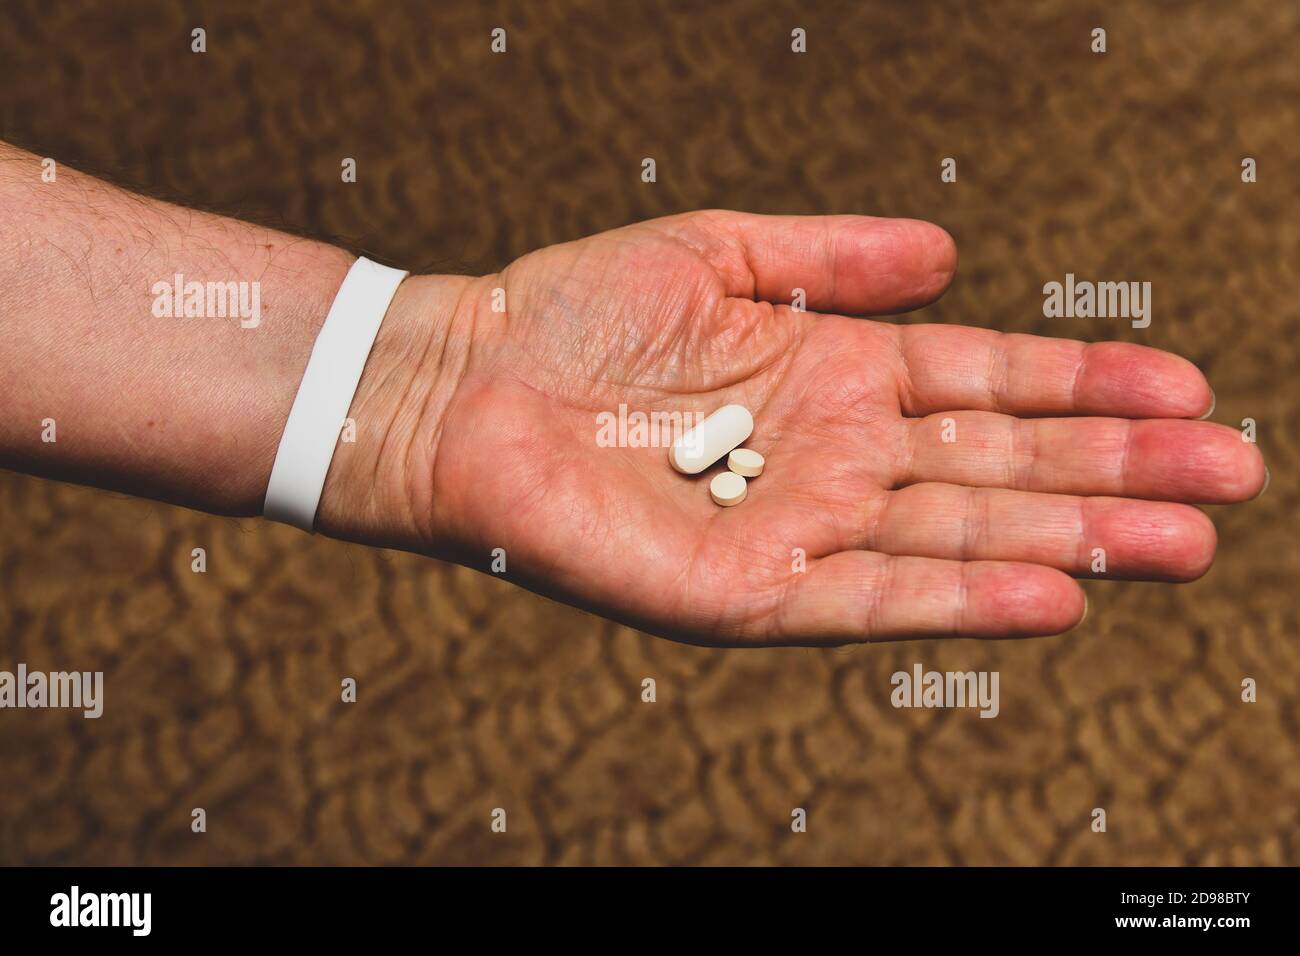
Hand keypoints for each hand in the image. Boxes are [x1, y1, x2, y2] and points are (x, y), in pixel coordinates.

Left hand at [357, 211, 1265, 645]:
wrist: (466, 384)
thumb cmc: (575, 314)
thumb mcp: (718, 250)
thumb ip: (832, 257)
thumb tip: (948, 251)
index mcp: (837, 376)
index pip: (986, 384)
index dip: (1084, 388)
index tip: (1184, 387)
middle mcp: (835, 458)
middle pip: (997, 467)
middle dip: (1113, 471)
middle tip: (1233, 477)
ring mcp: (798, 528)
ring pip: (958, 537)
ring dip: (1072, 539)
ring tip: (1184, 540)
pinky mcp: (746, 593)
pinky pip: (869, 598)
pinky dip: (959, 599)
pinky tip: (1052, 594)